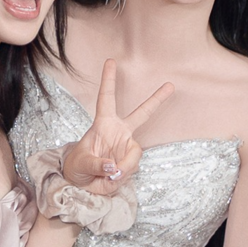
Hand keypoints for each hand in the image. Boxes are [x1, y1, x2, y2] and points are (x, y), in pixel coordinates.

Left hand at [62, 60, 172, 195]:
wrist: (81, 185)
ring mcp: (126, 147)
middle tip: (171, 85)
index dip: (108, 80)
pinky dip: (122, 177)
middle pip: (142, 114)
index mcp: (102, 124)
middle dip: (156, 100)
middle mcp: (119, 132)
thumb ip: (96, 164)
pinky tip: (111, 179)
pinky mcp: (130, 162)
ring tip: (108, 177)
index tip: (111, 61)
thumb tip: (112, 166)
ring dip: (123, 167)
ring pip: (135, 154)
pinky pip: (132, 168)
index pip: (106, 99)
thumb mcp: (80, 164)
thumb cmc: (76, 168)